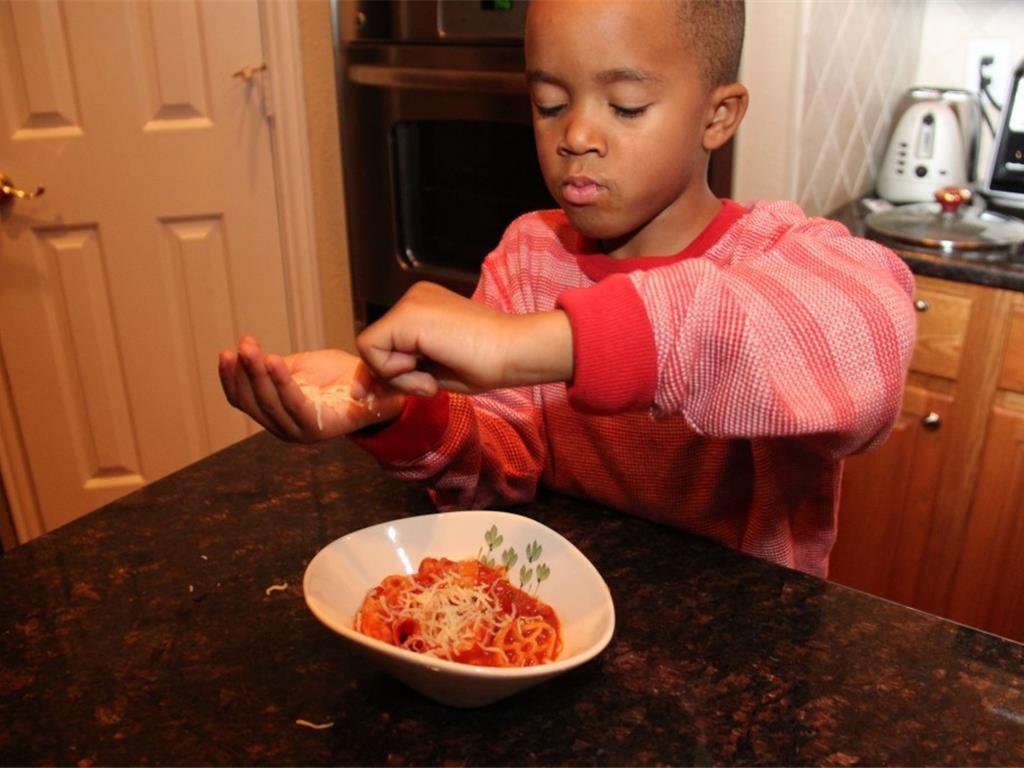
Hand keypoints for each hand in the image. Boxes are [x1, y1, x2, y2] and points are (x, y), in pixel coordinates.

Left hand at [218, 336, 405, 441]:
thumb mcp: (380, 393)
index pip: (294, 407)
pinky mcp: (263, 404)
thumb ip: (377, 395)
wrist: (353, 390)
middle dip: (255, 372)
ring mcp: (274, 419)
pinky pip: (240, 396)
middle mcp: (292, 429)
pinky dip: (230, 378)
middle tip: (250, 346)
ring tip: (242, 346)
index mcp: (319, 427)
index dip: (282, 384)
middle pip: (267, 402)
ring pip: (249, 400)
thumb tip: (368, 392)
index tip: (273, 358)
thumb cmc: (368, 390)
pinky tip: (227, 357)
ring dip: (240, 373)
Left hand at [356, 282, 573, 395]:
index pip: (386, 342)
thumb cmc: (488, 363)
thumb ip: (406, 372)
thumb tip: (366, 388)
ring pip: (370, 349)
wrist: (513, 351)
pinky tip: (426, 373)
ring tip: (431, 379)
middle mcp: (413, 299)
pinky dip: (394, 372)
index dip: (389, 373)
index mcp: (424, 307)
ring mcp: (409, 303)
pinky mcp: (405, 314)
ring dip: (398, 377)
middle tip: (427, 385)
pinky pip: (372, 350)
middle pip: (374, 346)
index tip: (414, 389)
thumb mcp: (435, 370)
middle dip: (392, 376)